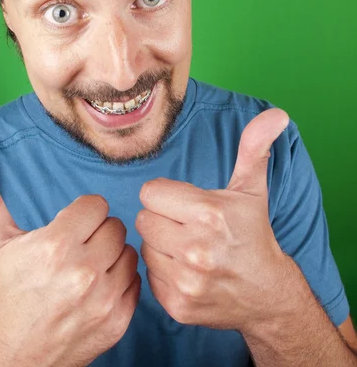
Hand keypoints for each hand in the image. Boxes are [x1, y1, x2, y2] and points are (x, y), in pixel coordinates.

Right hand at [0, 168, 140, 366]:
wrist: (15, 356)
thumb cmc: (7, 293)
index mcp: (55, 245)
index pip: (96, 205)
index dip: (82, 214)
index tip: (69, 228)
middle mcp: (82, 271)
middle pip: (114, 226)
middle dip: (96, 233)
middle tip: (76, 249)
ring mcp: (103, 298)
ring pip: (128, 252)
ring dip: (110, 257)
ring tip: (86, 269)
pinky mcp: (118, 320)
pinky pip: (135, 280)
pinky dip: (120, 281)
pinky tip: (97, 289)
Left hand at [135, 107, 291, 332]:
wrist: (266, 294)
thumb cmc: (252, 235)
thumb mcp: (252, 189)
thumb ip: (254, 148)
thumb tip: (276, 114)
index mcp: (209, 213)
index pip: (150, 193)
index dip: (166, 195)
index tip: (186, 204)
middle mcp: (195, 249)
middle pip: (143, 219)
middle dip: (162, 219)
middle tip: (187, 226)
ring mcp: (185, 281)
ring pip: (144, 247)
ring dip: (161, 245)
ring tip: (187, 248)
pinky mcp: (177, 306)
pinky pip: (148, 275)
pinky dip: (162, 271)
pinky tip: (185, 270)